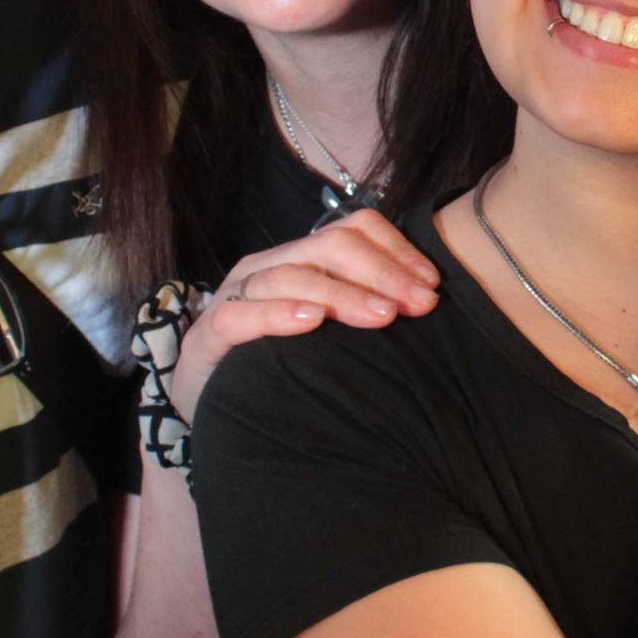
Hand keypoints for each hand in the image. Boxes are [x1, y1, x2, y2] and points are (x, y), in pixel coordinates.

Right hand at [171, 209, 439, 412]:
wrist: (209, 409)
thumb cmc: (277, 367)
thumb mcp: (326, 333)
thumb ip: (363, 311)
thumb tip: (427, 305)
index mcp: (299, 258)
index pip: (352, 229)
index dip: (396, 249)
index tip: (432, 284)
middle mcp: (266, 267)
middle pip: (328, 247)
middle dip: (382, 273)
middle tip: (420, 305)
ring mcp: (234, 297)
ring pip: (290, 275)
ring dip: (342, 294)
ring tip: (383, 316)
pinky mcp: (206, 337)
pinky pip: (239, 315)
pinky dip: (278, 314)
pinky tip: (312, 322)